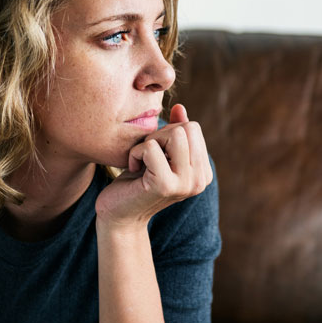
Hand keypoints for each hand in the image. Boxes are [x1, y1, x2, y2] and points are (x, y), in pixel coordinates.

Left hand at [95, 103, 212, 229]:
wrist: (118, 214)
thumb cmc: (136, 181)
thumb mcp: (158, 153)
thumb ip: (174, 132)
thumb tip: (180, 107)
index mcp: (203, 172)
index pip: (193, 128)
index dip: (168, 133)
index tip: (156, 154)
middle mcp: (200, 180)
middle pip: (187, 128)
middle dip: (160, 134)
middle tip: (146, 156)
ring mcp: (185, 184)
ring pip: (175, 134)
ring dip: (150, 142)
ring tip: (142, 161)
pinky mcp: (165, 185)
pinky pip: (151, 148)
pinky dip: (136, 153)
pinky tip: (133, 170)